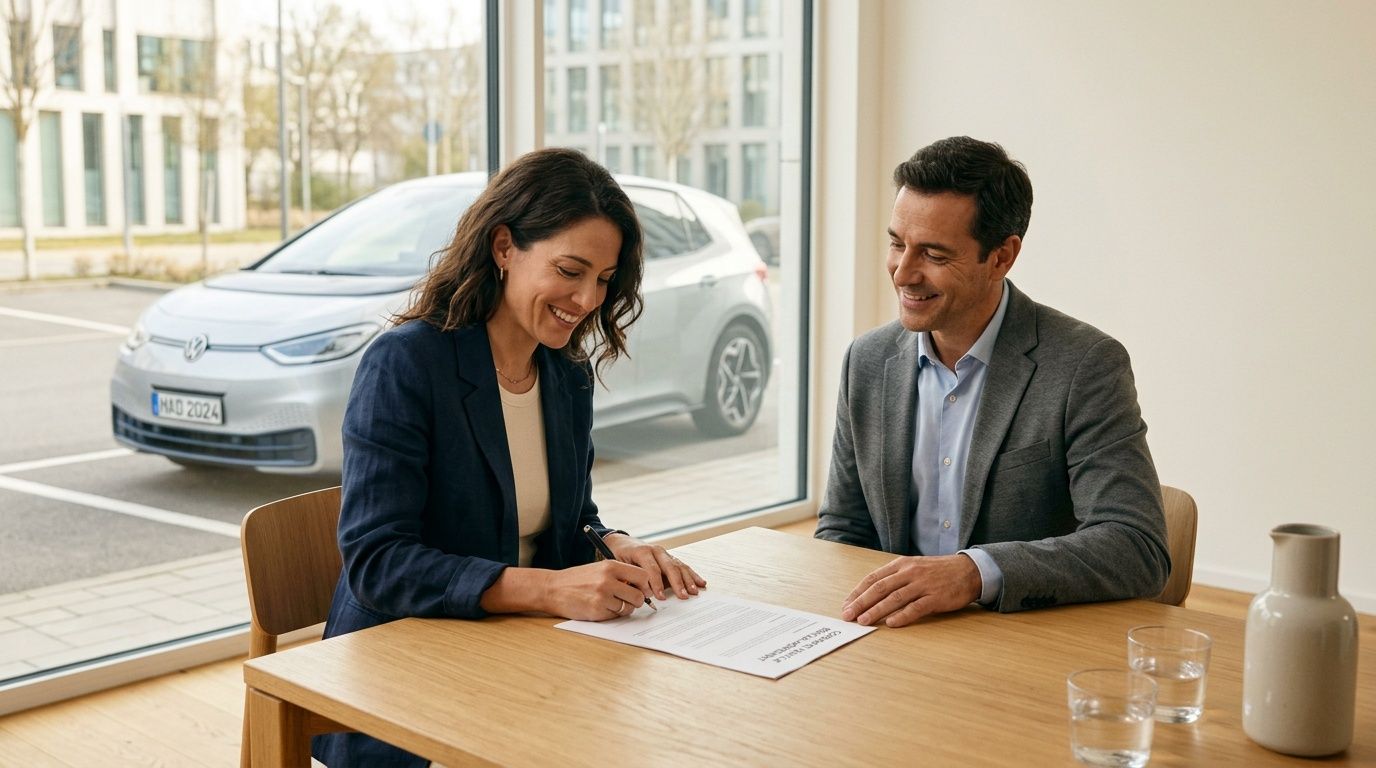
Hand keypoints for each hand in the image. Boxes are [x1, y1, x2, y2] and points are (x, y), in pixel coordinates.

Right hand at [539, 560, 657, 620]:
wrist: (553, 588)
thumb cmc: (577, 579)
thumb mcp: (599, 569)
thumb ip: (620, 575)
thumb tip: (643, 587)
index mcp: (611, 566)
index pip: (643, 576)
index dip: (645, 586)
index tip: (643, 590)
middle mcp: (608, 579)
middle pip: (639, 595)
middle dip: (637, 601)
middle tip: (628, 600)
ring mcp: (602, 596)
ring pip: (628, 608)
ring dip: (624, 609)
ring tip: (612, 603)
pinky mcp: (596, 610)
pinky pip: (615, 616)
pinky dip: (612, 614)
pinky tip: (601, 608)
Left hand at [604, 533, 706, 599]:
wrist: (623, 544)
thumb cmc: (622, 558)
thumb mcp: (621, 566)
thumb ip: (631, 578)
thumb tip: (641, 594)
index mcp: (642, 552)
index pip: (652, 568)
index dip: (656, 583)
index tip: (659, 597)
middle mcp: (656, 551)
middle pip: (669, 566)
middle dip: (677, 583)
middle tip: (683, 596)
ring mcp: (665, 554)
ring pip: (679, 566)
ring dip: (688, 580)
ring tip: (694, 592)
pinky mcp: (671, 558)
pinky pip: (683, 566)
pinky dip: (692, 575)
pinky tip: (701, 582)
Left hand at [840, 554, 981, 626]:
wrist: (968, 571)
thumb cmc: (938, 571)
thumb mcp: (914, 567)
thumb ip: (895, 578)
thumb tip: (872, 594)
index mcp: (902, 564)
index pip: (873, 578)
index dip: (858, 592)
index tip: (846, 604)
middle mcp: (910, 573)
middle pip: (880, 588)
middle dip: (861, 602)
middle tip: (848, 615)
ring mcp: (923, 585)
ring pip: (894, 598)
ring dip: (876, 610)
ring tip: (864, 621)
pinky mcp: (935, 598)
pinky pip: (915, 608)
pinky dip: (902, 616)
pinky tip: (891, 623)